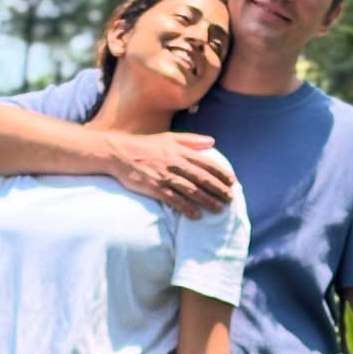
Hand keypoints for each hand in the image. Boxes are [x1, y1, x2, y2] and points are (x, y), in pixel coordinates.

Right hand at [106, 131, 234, 218]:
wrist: (120, 153)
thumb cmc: (146, 146)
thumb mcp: (169, 137)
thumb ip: (192, 140)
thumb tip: (212, 141)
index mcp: (180, 150)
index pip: (206, 163)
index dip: (221, 173)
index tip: (232, 182)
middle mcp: (175, 163)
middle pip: (202, 178)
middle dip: (219, 189)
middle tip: (230, 198)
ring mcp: (165, 176)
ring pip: (191, 190)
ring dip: (207, 200)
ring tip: (219, 209)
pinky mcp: (155, 187)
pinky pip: (174, 200)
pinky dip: (186, 208)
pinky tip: (196, 215)